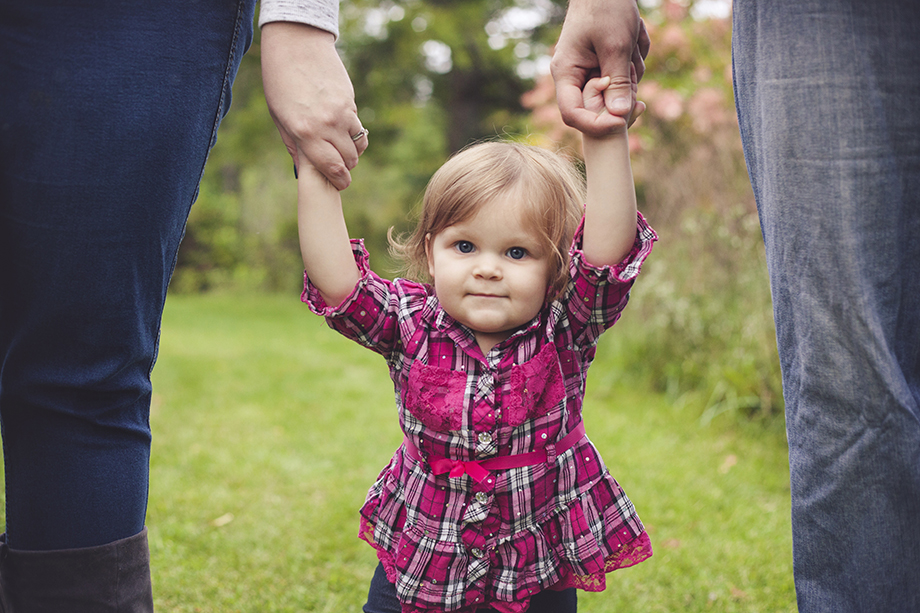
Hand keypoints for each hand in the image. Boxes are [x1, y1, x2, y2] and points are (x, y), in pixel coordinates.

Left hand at [261, 22, 367, 189]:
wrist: (296, 44)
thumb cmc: (280, 81)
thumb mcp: (279, 116)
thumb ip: (294, 145)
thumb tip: (304, 169)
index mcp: (305, 132)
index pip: (331, 168)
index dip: (339, 180)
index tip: (341, 184)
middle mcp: (326, 125)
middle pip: (349, 159)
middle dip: (347, 167)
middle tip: (340, 167)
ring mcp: (341, 112)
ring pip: (358, 144)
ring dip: (353, 150)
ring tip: (342, 147)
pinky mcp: (350, 100)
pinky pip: (358, 125)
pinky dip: (353, 132)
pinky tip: (341, 126)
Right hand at [551, 0, 649, 135]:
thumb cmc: (606, 8)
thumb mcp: (616, 45)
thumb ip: (618, 82)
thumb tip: (619, 116)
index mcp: (566, 73)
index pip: (572, 115)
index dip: (596, 124)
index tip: (621, 122)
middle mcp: (574, 77)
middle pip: (598, 107)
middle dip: (621, 91)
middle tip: (632, 66)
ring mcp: (589, 72)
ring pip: (616, 93)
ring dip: (632, 73)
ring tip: (632, 44)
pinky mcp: (603, 66)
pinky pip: (623, 78)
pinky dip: (633, 63)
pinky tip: (633, 41)